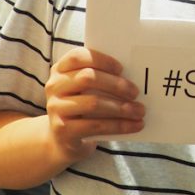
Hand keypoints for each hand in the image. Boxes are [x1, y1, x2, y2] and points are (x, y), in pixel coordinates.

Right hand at [44, 47, 143, 164]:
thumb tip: (137, 74)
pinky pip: (94, 126)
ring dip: (121, 108)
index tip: (122, 68)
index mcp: (60, 69)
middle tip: (136, 92)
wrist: (63, 137)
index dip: (102, 60)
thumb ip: (102, 76)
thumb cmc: (82, 103)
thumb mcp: (86, 87)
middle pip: (87, 78)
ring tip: (140, 111)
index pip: (78, 57)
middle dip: (116, 84)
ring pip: (92, 103)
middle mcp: (54, 86)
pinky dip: (118, 125)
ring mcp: (55, 108)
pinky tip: (135, 125)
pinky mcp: (62, 130)